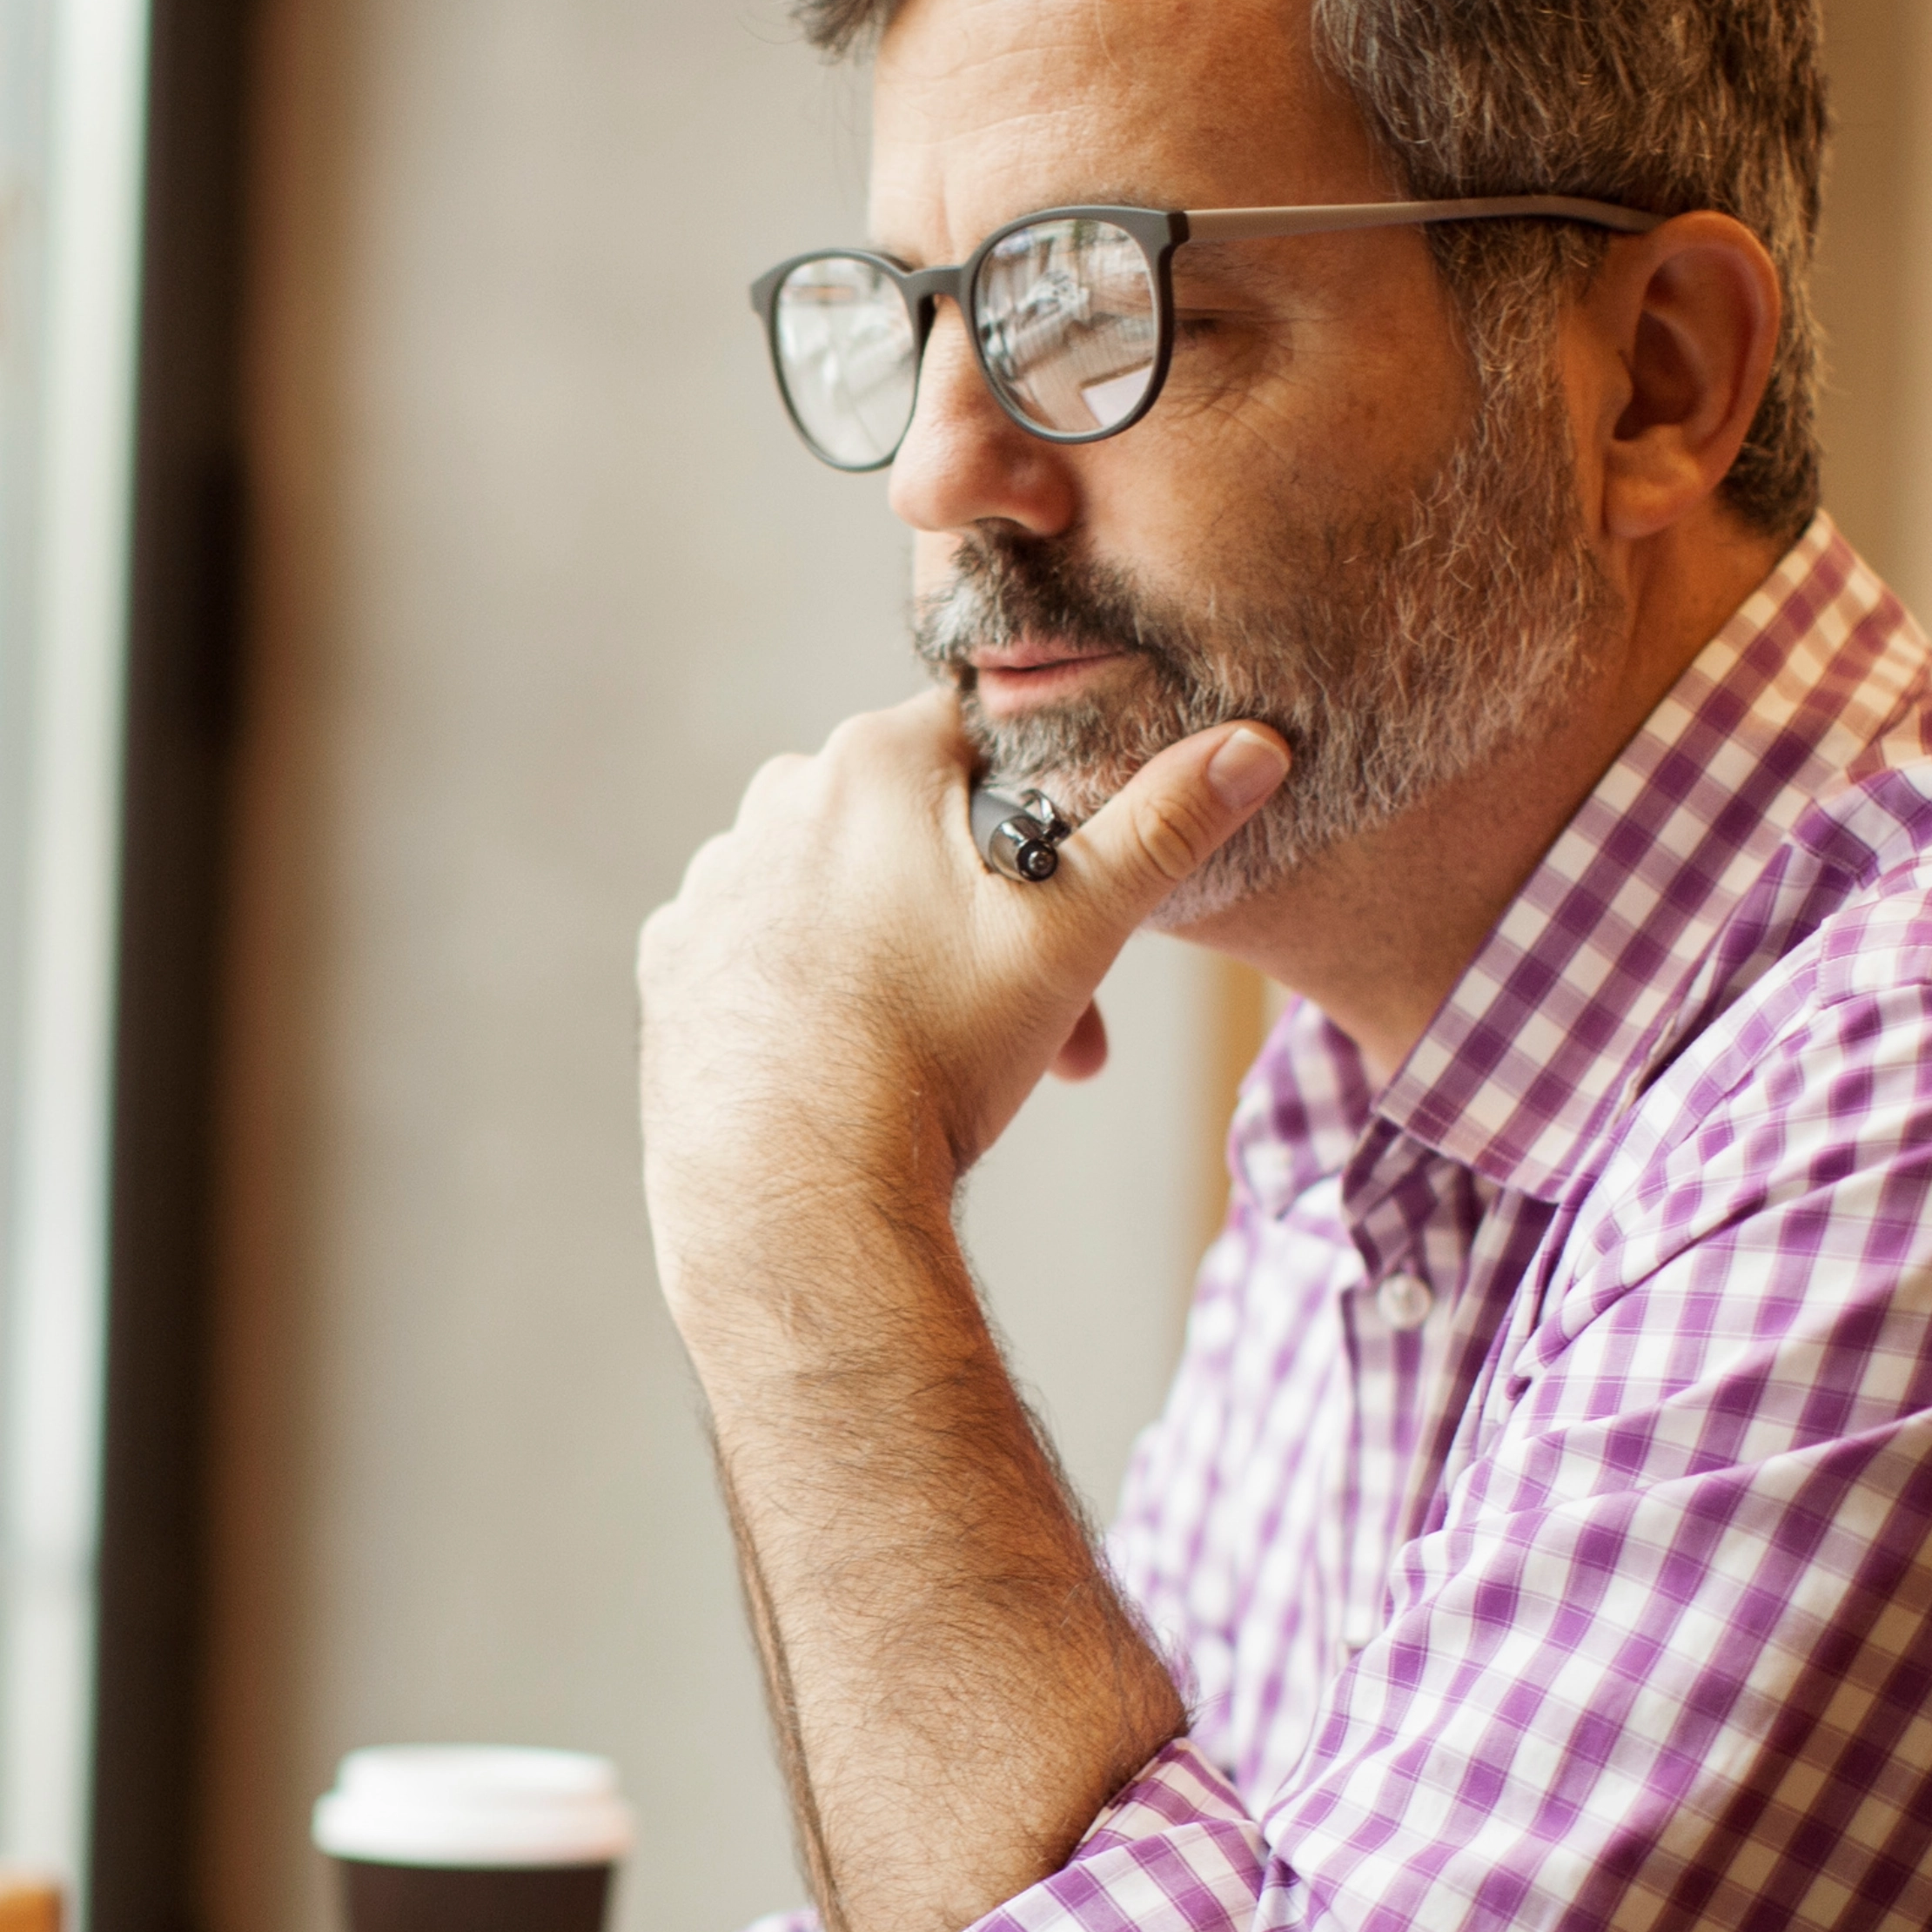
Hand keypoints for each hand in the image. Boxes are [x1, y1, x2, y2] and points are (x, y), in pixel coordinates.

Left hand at [635, 695, 1283, 1299]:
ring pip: (842, 889)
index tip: (1069, 917)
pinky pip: (767, 946)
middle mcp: (777, 797)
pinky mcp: (675, 958)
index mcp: (873, 760)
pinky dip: (815, 986)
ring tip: (941, 1050)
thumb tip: (1256, 742)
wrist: (792, 1189)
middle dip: (986, 912)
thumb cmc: (937, 1055)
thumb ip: (1162, 827)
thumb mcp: (1072, 933)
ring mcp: (714, 880)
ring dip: (902, 948)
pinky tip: (848, 1054)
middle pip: (915, 827)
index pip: (988, 747)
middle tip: (1028, 1017)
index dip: (1048, 827)